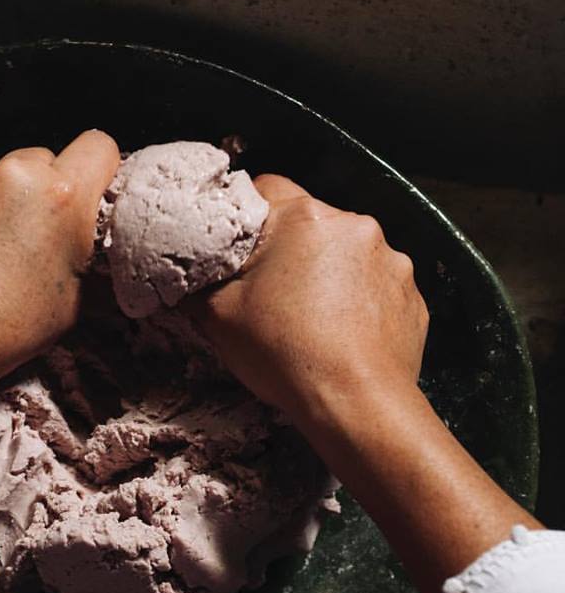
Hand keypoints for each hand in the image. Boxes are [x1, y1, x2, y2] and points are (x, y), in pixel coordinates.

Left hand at [0, 130, 119, 458]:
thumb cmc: (9, 329)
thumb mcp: (75, 295)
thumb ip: (83, 242)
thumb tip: (87, 227)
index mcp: (62, 196)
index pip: (99, 145)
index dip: (98, 169)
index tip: (88, 194)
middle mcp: (15, 173)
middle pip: (44, 159)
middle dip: (43, 190)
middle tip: (32, 236)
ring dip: (1, 200)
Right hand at [193, 174, 539, 592]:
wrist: (357, 405)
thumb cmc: (283, 354)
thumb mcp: (216, 317)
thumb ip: (196, 283)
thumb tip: (180, 274)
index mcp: (303, 217)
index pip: (265, 186)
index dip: (245, 214)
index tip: (237, 249)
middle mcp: (354, 225)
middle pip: (309, 221)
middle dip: (289, 247)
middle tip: (268, 291)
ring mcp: (391, 259)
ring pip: (345, 253)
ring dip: (327, 273)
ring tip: (310, 318)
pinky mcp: (412, 295)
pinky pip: (375, 285)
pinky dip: (358, 301)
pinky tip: (341, 334)